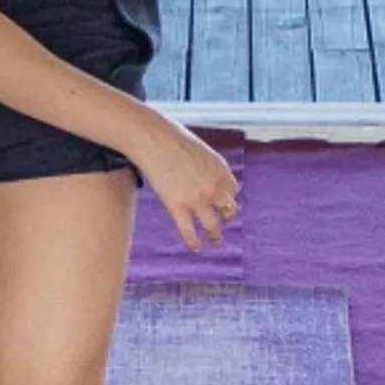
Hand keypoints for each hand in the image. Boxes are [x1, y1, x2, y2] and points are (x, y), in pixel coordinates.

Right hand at [134, 116, 238, 248]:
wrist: (151, 137)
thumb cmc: (171, 138)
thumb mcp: (199, 150)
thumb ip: (206, 166)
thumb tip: (205, 176)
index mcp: (221, 170)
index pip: (233, 191)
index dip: (227, 198)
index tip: (222, 202)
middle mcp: (213, 186)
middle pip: (228, 210)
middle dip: (226, 218)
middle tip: (222, 222)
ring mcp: (196, 198)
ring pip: (213, 226)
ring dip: (215, 236)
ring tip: (215, 241)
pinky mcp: (177, 206)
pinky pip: (189, 231)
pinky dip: (194, 242)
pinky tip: (195, 247)